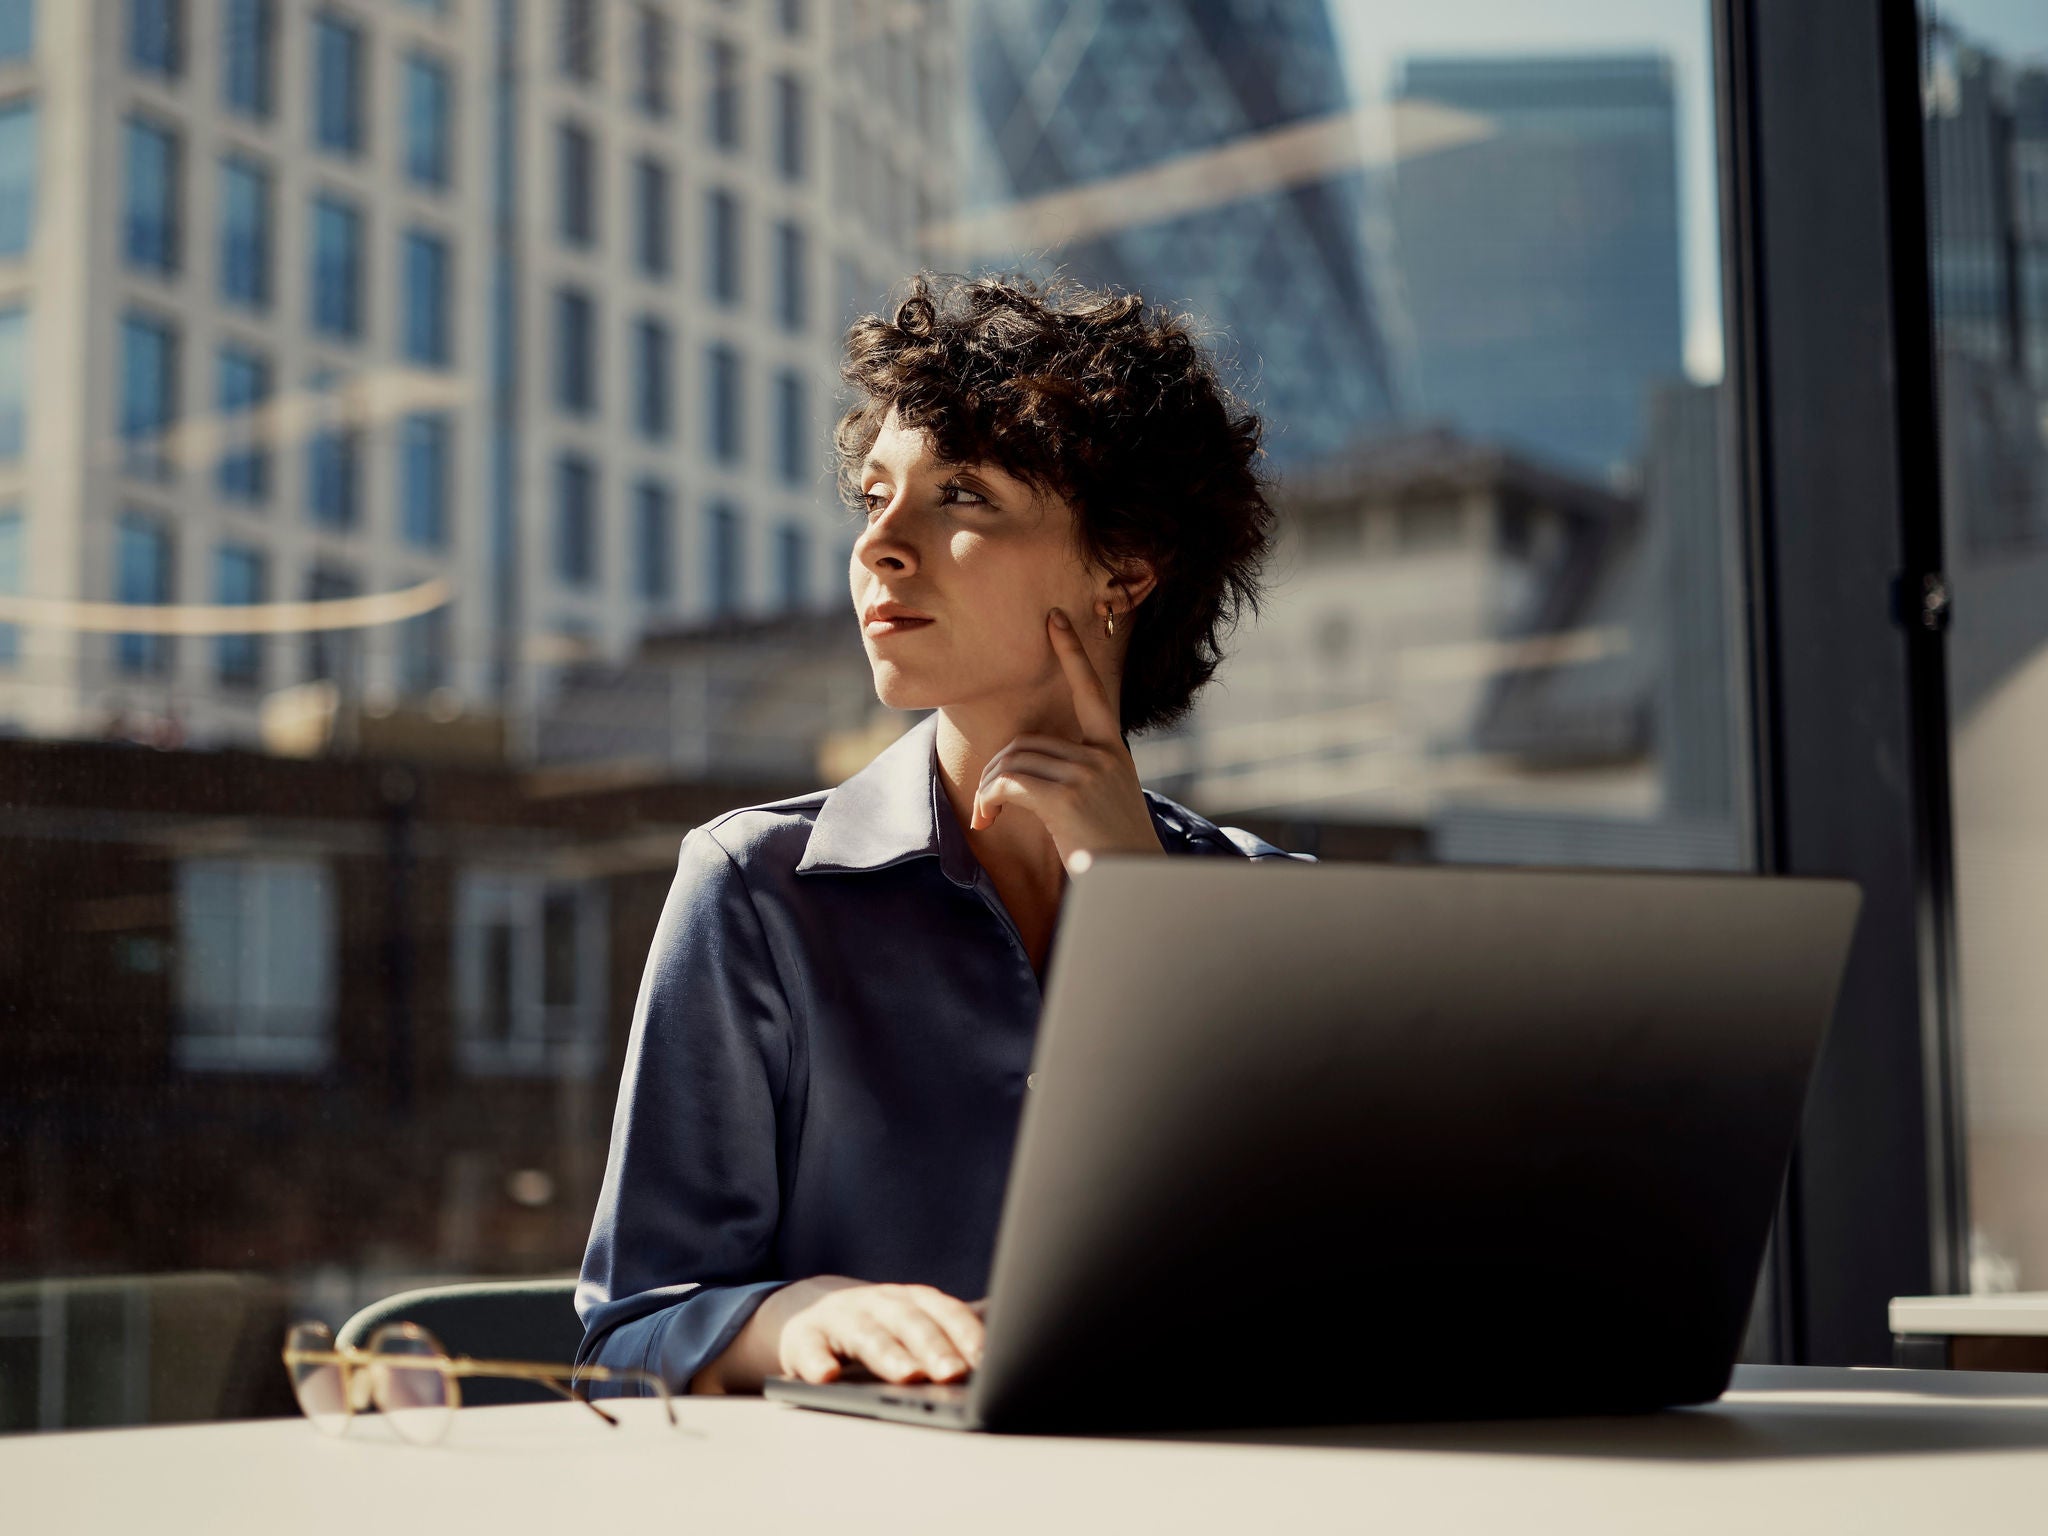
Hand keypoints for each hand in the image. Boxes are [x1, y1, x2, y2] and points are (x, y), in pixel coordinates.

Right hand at [772, 1277, 985, 1385]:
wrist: (810, 1316)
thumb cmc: (878, 1327)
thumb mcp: (915, 1322)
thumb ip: (957, 1328)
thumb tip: (1017, 1336)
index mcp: (911, 1299)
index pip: (945, 1312)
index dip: (966, 1334)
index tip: (986, 1360)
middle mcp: (879, 1302)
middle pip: (910, 1322)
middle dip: (934, 1347)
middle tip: (953, 1373)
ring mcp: (840, 1317)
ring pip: (866, 1334)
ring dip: (888, 1355)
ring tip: (907, 1376)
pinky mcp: (804, 1339)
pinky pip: (810, 1350)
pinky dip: (818, 1363)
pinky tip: (827, 1377)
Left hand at [970, 609, 1166, 868]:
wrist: (1135, 886)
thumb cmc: (1112, 854)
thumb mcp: (1102, 804)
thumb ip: (1077, 776)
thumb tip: (1020, 770)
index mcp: (1114, 751)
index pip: (1091, 691)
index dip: (1071, 653)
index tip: (1054, 618)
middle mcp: (1104, 755)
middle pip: (1025, 743)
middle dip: (995, 773)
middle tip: (986, 806)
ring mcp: (1088, 773)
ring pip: (1012, 762)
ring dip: (987, 791)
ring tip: (988, 818)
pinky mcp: (1068, 796)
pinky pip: (1007, 783)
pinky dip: (987, 801)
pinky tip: (988, 822)